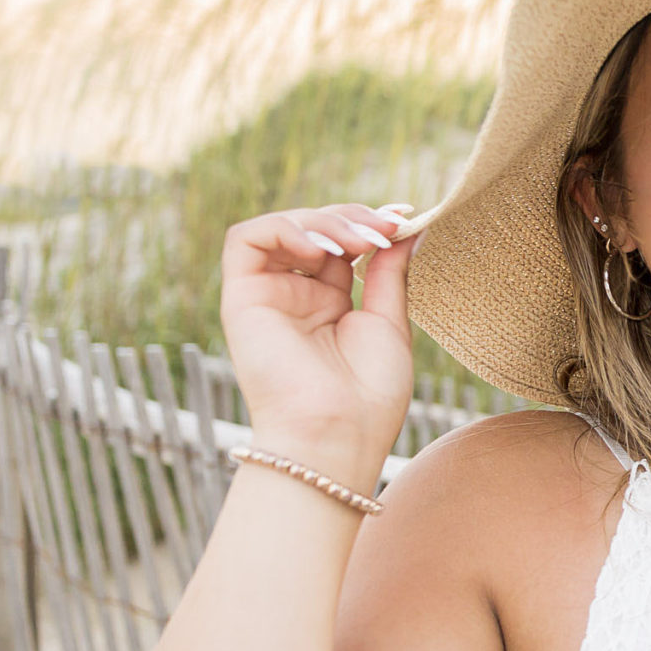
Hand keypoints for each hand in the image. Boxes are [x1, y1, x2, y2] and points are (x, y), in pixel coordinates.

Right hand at [218, 200, 419, 492]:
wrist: (336, 434)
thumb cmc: (368, 395)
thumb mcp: (387, 321)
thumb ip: (389, 272)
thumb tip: (409, 227)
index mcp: (329, 306)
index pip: (341, 244)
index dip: (368, 223)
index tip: (404, 216)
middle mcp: (295, 298)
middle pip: (314, 230)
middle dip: (352, 219)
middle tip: (387, 227)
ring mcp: (267, 297)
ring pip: (282, 228)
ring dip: (325, 221)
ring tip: (362, 240)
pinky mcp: (241, 299)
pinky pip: (246, 240)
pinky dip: (286, 228)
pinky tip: (323, 247)